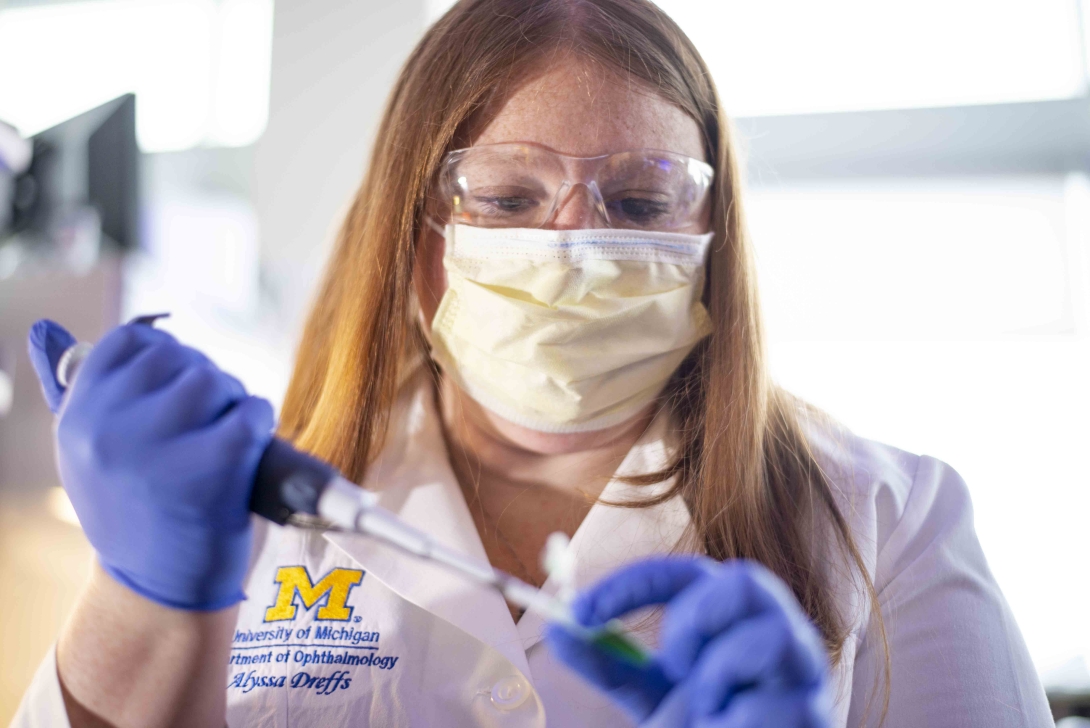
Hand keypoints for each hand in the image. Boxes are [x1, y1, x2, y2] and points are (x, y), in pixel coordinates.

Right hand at [27, 319, 273, 609]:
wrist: (161, 592)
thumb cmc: (137, 511)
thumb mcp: (89, 453)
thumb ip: (78, 391)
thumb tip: (42, 330)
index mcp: (77, 419)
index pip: (129, 342)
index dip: (165, 359)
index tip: (175, 395)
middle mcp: (107, 429)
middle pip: (180, 357)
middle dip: (205, 382)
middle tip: (205, 427)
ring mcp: (157, 448)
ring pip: (215, 379)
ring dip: (233, 401)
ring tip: (225, 439)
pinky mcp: (209, 466)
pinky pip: (251, 410)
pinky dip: (260, 421)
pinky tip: (249, 447)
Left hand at [545, 557, 830, 727]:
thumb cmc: (703, 725)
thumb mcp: (648, 697)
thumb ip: (610, 664)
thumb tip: (557, 628)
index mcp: (731, 619)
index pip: (688, 576)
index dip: (632, 584)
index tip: (581, 613)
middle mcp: (774, 632)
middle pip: (746, 581)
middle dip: (696, 617)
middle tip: (672, 661)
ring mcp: (803, 670)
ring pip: (770, 635)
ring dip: (720, 672)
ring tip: (709, 707)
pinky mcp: (815, 710)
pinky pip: (774, 702)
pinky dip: (736, 716)